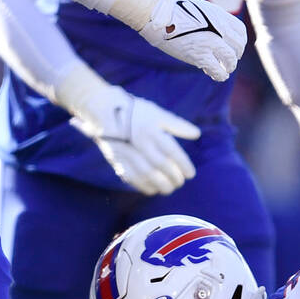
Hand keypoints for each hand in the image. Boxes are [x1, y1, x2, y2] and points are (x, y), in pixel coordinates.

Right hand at [69, 82, 199, 195]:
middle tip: (181, 182)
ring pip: (146, 173)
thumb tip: (197, 134)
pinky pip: (131, 177)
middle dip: (174, 176)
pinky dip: (144, 186)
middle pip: (160, 164)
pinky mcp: (116, 158)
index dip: (183, 164)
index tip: (191, 174)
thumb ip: (176, 125)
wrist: (103, 109)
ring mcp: (126, 151)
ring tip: (170, 188)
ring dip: (161, 184)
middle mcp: (139, 141)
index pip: (171, 150)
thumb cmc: (135, 111)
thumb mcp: (156, 113)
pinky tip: (154, 189)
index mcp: (151, 129)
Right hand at [140, 0, 246, 81]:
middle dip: (236, 55)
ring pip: (230, 59)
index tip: (236, 46)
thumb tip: (223, 33)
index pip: (240, 31)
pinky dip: (221, 75)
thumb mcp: (200, 9)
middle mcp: (218, 28)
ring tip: (226, 70)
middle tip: (230, 60)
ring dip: (230, 66)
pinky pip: (218, 70)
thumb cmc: (174, 11)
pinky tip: (220, 75)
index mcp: (219, 16)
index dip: (241, 41)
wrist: (156, 15)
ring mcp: (210, 42)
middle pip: (238, 46)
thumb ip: (214, 20)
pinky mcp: (200, 56)